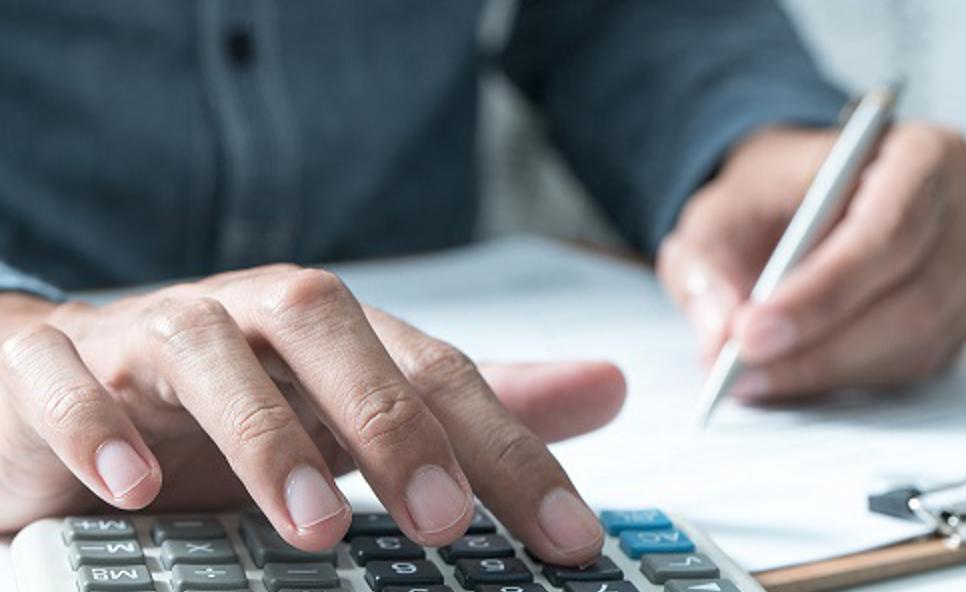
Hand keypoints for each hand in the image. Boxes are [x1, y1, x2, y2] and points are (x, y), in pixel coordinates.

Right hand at [0, 266, 624, 564]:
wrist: (86, 377)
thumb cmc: (243, 396)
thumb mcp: (365, 404)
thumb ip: (477, 407)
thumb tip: (608, 388)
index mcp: (335, 329)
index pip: (437, 372)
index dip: (508, 450)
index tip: (567, 538)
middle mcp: (253, 316)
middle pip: (332, 334)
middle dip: (391, 423)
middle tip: (445, 520)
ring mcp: (156, 334)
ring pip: (210, 351)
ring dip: (266, 433)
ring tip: (313, 523)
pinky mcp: (65, 366)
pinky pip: (72, 382)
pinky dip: (96, 425)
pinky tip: (131, 486)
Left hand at [658, 123, 965, 401]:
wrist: (797, 200)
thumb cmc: (769, 195)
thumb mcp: (721, 208)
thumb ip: (709, 261)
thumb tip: (719, 333)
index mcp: (914, 158)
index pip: (885, 232)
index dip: (821, 292)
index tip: (751, 332)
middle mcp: (958, 213)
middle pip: (911, 300)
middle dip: (817, 346)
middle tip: (741, 370)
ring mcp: (965, 270)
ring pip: (915, 342)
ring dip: (827, 371)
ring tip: (751, 380)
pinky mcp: (954, 318)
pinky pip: (912, 364)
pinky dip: (845, 378)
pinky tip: (789, 377)